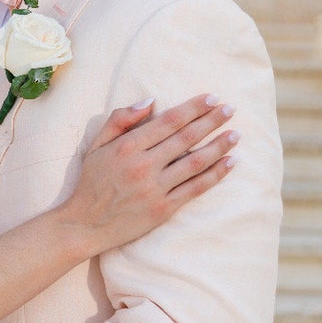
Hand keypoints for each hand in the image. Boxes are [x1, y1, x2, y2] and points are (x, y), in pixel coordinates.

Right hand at [62, 94, 237, 253]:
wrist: (86, 224)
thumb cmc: (91, 182)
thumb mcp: (96, 145)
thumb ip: (120, 119)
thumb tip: (150, 101)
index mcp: (127, 147)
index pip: (168, 121)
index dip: (193, 108)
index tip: (212, 98)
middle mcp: (143, 166)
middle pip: (186, 138)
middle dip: (211, 121)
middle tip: (230, 109)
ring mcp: (155, 189)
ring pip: (195, 162)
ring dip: (219, 146)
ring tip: (236, 135)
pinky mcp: (163, 209)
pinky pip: (195, 189)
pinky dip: (216, 175)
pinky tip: (230, 163)